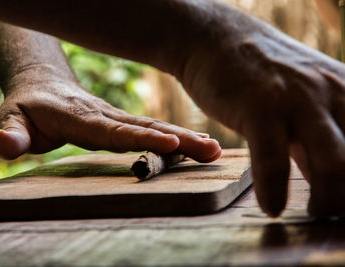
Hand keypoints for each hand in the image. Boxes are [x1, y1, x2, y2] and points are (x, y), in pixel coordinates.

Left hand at [0, 66, 220, 161]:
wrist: (42, 87)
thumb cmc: (28, 108)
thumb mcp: (13, 120)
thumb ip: (11, 136)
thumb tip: (3, 144)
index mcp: (83, 119)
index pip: (116, 130)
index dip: (143, 137)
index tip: (171, 143)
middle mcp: (106, 117)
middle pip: (147, 127)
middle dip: (179, 139)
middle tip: (211, 150)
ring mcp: (117, 118)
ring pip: (155, 126)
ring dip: (185, 138)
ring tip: (213, 150)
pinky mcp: (123, 122)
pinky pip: (152, 129)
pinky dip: (176, 137)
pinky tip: (196, 146)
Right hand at [180, 7, 344, 217]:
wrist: (216, 40)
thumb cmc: (259, 78)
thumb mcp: (301, 104)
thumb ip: (319, 143)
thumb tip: (332, 187)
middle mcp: (334, 92)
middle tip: (334, 213)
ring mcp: (297, 98)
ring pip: (334, 164)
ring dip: (329, 201)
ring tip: (316, 213)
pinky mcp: (260, 105)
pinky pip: (274, 160)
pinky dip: (274, 191)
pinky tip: (270, 207)